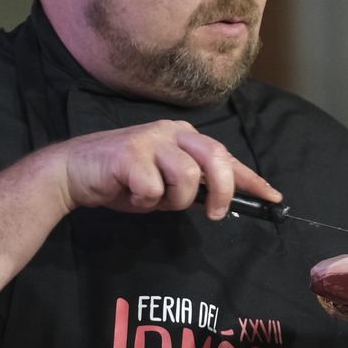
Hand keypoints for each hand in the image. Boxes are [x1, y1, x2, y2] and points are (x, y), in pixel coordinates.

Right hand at [48, 120, 279, 217]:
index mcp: (185, 136)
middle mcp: (172, 132)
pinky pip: (153, 190)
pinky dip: (143, 202)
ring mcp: (150, 140)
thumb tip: (225, 200)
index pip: (226, 156)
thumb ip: (194, 185)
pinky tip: (129, 195)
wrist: (75, 172)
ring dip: (172, 200)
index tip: (273, 197)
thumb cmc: (124, 178)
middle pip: (215, 158)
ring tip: (151, 199)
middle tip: (215, 215)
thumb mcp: (167, 182)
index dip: (251, 178)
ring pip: (185, 177)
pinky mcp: (129, 154)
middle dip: (222, 190)